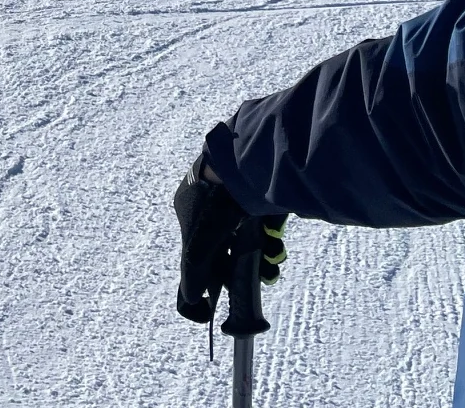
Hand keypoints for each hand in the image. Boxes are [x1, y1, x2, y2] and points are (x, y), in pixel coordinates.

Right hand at [174, 155, 282, 324]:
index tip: (229, 286)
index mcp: (189, 211)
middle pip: (229, 245)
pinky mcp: (261, 195)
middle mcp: (211, 205)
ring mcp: (236, 198)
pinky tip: (275, 240)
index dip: (213, 271)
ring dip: (263, 254)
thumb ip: (193, 272)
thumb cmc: (214, 204)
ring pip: (251, 237)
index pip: (199, 250)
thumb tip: (191, 299)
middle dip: (245, 265)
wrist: (244, 164)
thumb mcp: (198, 245)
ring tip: (274, 260)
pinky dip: (271, 235)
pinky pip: (266, 223)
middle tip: (263, 277)